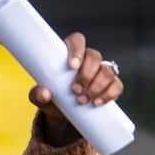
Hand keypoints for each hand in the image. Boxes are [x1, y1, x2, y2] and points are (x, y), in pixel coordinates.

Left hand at [28, 32, 122, 146]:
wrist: (64, 114)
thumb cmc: (52, 98)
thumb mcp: (41, 97)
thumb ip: (38, 94)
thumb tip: (44, 93)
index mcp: (69, 54)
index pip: (77, 41)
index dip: (77, 50)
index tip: (71, 66)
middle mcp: (88, 59)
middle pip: (95, 57)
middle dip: (86, 74)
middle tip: (75, 90)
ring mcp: (102, 71)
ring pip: (107, 71)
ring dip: (96, 86)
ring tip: (81, 100)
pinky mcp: (112, 85)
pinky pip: (116, 85)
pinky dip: (108, 94)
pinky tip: (96, 102)